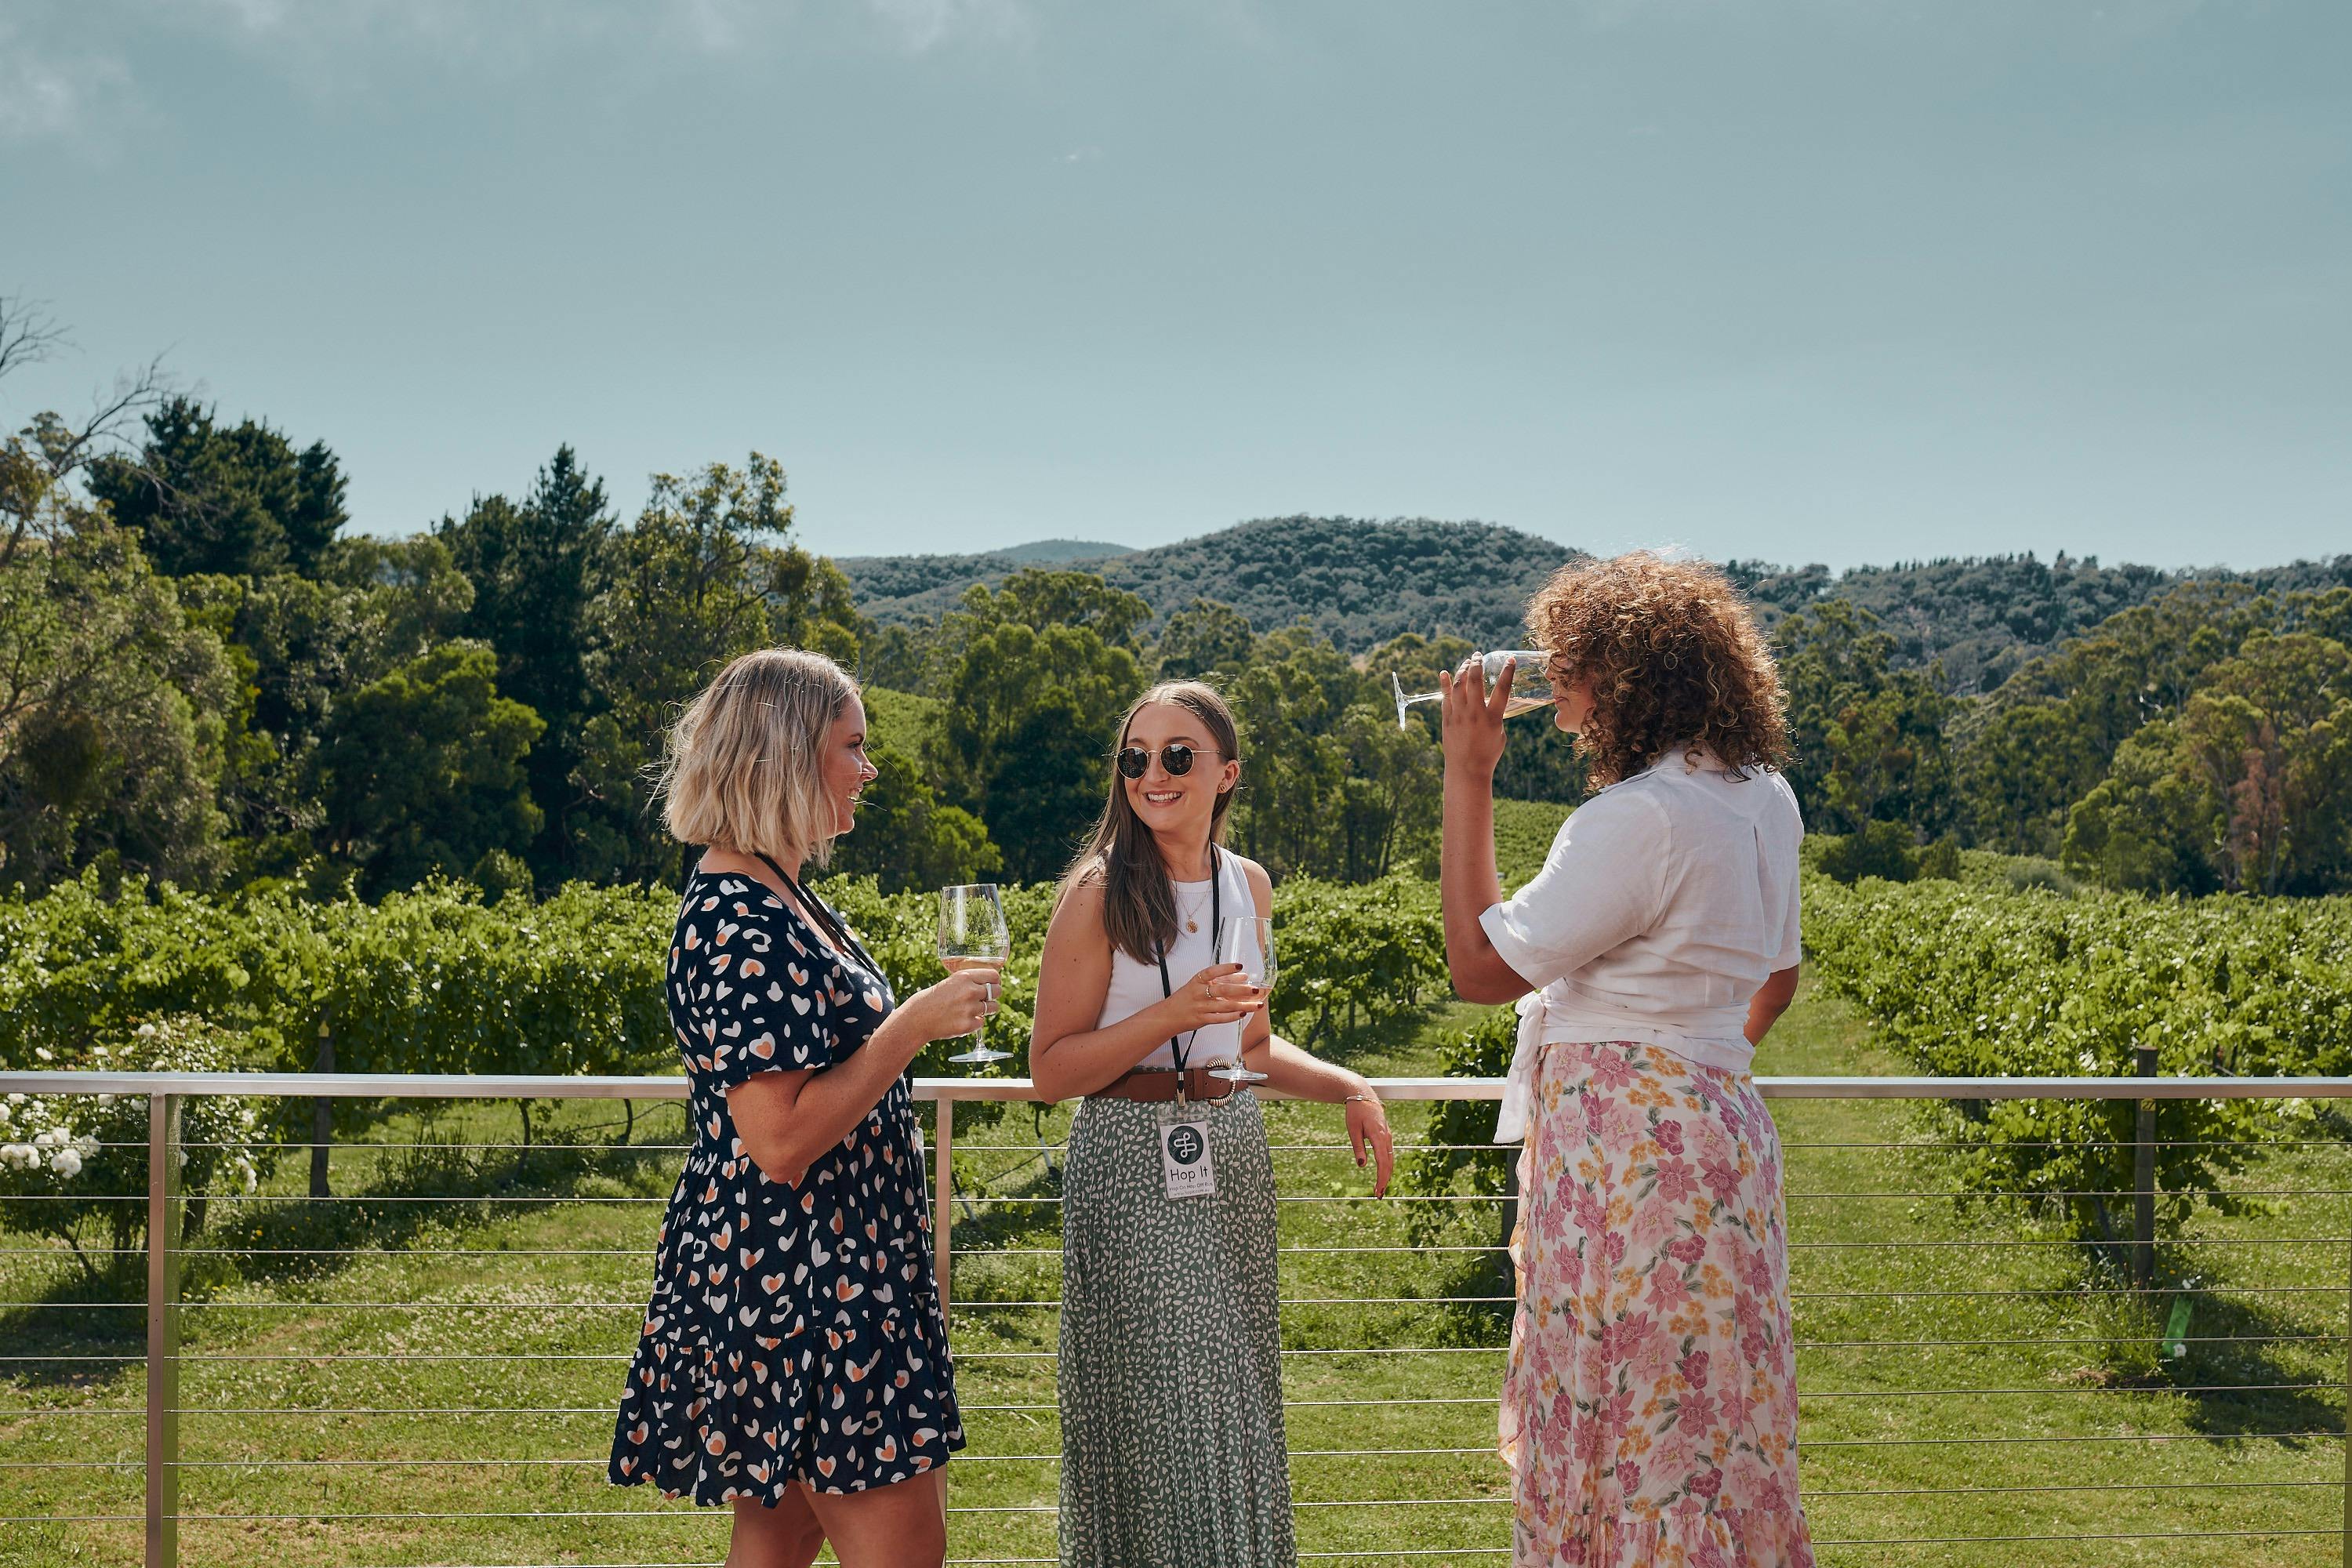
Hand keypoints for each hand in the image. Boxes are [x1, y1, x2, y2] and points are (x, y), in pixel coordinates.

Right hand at [899, 965, 1002, 1043]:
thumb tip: (992, 983)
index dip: (995, 981)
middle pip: (997, 991)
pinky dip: (974, 1022)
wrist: (918, 1017)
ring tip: (971, 1010)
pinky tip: (961, 1020)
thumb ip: (970, 982)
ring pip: (993, 1007)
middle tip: (984, 999)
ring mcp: (969, 1009)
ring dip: (986, 1009)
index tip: (993, 984)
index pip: (994, 976)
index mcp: (965, 977)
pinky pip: (981, 1022)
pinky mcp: (968, 1025)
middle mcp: (969, 991)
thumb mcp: (952, 982)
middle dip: (993, 995)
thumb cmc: (936, 998)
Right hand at [1158, 963, 1258, 1033]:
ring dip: (1243, 1005)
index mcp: (1197, 981)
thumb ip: (1219, 980)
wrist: (1169, 1015)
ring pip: (1225, 1005)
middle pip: (1222, 989)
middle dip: (1241, 990)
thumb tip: (1243, 976)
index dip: (1226, 968)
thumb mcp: (1199, 985)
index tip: (1240, 966)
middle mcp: (1198, 993)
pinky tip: (1243, 1014)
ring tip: (1257, 1005)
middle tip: (1255, 989)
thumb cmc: (1186, 998)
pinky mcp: (1201, 1019)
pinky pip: (1220, 1018)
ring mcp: (1200, 1007)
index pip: (1212, 971)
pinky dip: (1232, 1016)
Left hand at [1345, 1087, 1393, 1196]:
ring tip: (1380, 1188)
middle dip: (1385, 1180)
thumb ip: (1358, 1147)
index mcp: (1378, 1135)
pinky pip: (1389, 1153)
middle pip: (1389, 1163)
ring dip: (1386, 1174)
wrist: (1363, 1095)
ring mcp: (1387, 1136)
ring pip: (1390, 1159)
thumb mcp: (1352, 1129)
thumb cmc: (1355, 1111)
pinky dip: (1387, 1165)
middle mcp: (1386, 1137)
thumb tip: (1361, 1166)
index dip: (1381, 1178)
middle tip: (1379, 1195)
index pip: (1382, 1162)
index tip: (1378, 1191)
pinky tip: (1382, 1174)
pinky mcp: (1386, 1135)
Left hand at [1440, 655, 1510, 778]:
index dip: (1507, 672)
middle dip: (1477, 664)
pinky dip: (1445, 684)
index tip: (1510, 659)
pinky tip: (1444, 673)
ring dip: (1463, 670)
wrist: (1467, 771)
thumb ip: (1496, 717)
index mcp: (1493, 718)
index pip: (1502, 689)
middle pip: (1475, 681)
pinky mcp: (1447, 719)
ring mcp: (1459, 715)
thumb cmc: (1488, 754)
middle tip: (1479, 655)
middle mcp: (1475, 714)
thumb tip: (1492, 705)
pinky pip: (1445, 697)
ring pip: (1458, 686)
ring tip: (1467, 662)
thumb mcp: (1500, 735)